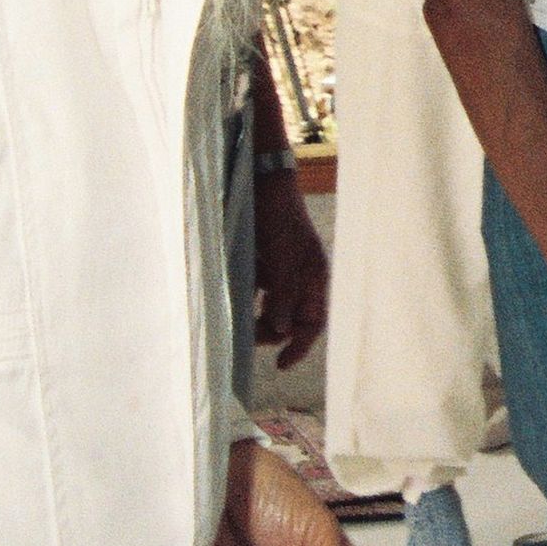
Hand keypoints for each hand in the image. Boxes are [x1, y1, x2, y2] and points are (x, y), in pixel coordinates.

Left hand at [251, 170, 329, 370]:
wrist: (260, 181)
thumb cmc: (278, 215)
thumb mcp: (282, 256)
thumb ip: (284, 293)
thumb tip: (283, 329)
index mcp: (314, 276)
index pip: (313, 322)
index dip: (300, 346)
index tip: (281, 365)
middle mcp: (300, 277)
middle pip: (289, 320)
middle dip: (271, 331)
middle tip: (245, 336)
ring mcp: (280, 271)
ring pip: (270, 308)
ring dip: (256, 318)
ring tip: (237, 321)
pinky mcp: (262, 263)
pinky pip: (256, 292)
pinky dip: (246, 299)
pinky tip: (232, 297)